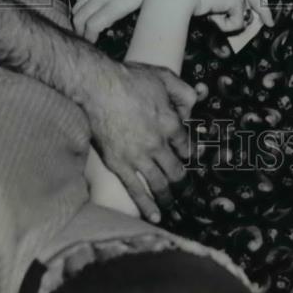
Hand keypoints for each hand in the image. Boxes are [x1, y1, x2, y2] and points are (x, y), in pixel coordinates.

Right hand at [73, 0, 176, 41]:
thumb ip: (132, 16)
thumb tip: (117, 30)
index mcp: (121, 1)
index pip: (93, 25)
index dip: (89, 39)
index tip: (93, 44)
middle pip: (79, 18)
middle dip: (80, 32)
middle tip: (87, 39)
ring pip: (77, 6)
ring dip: (78, 19)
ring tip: (85, 28)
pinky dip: (81, 4)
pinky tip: (89, 9)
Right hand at [81, 57, 196, 222]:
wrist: (97, 87)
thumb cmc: (129, 79)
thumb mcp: (164, 77)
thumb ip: (184, 91)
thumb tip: (195, 106)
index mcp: (171, 123)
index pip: (186, 145)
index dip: (189, 151)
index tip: (189, 157)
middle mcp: (158, 144)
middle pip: (176, 169)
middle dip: (183, 181)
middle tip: (187, 190)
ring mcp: (139, 157)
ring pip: (160, 183)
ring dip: (169, 196)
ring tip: (174, 205)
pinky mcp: (119, 164)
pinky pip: (136, 190)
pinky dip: (146, 205)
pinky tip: (154, 215)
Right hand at [149, 0, 273, 34]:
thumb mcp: (207, 1)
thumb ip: (222, 7)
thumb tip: (236, 21)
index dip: (255, 4)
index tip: (262, 13)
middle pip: (256, 0)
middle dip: (265, 13)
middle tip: (271, 23)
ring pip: (240, 17)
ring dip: (225, 22)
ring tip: (208, 13)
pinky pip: (236, 24)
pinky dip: (222, 24)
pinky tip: (211, 13)